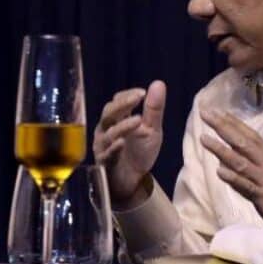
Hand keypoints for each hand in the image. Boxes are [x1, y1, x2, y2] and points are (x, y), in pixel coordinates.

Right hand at [92, 80, 165, 208]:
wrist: (132, 180)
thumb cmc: (139, 152)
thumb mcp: (151, 129)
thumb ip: (153, 109)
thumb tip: (158, 83)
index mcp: (117, 119)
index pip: (117, 101)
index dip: (128, 96)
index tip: (142, 93)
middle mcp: (106, 129)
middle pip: (108, 113)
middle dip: (122, 105)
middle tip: (138, 98)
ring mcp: (103, 146)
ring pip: (109, 133)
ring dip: (123, 126)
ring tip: (138, 121)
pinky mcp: (104, 162)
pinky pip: (106, 153)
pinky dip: (113, 148)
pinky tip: (122, 143)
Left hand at [199, 108, 262, 234]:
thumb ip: (255, 165)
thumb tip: (228, 155)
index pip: (252, 136)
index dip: (234, 122)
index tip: (217, 110)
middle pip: (244, 142)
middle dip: (224, 127)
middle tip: (206, 113)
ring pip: (242, 162)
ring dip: (221, 150)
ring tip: (204, 138)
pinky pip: (247, 187)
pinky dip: (233, 178)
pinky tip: (219, 171)